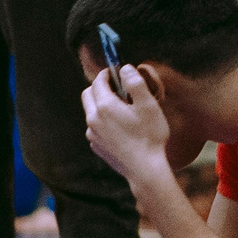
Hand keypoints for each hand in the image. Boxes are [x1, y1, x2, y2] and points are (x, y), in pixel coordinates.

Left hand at [82, 59, 173, 184]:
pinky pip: (95, 127)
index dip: (106, 74)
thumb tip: (126, 69)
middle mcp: (93, 119)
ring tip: (121, 108)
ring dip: (100, 104)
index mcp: (105, 106)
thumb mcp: (149, 105)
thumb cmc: (149, 136)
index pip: (98, 82)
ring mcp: (92, 134)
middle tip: (116, 87)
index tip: (115, 72)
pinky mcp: (96, 145)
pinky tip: (120, 127)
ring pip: (90, 111)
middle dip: (99, 86)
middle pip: (87, 95)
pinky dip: (103, 121)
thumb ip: (135, 83)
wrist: (144, 168)